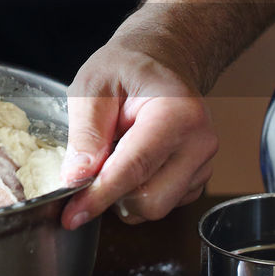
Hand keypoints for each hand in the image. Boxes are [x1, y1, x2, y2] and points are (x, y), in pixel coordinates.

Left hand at [60, 27, 217, 229]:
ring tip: (113, 156)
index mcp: (176, 114)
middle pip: (150, 199)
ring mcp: (202, 162)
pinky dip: (137, 194)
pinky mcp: (196, 177)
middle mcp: (199, 142)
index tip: (73, 214)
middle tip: (88, 173)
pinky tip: (131, 163)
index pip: (135, 168)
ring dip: (124, 195)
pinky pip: (163, 203)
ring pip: (155, 207)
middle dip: (112, 196)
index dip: (100, 196)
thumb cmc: (127, 68)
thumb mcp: (93, 86)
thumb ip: (85, 132)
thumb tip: (76, 176)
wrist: (160, 61)